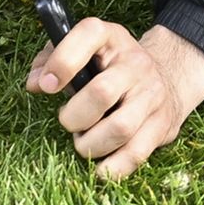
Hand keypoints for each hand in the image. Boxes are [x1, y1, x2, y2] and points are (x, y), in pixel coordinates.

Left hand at [30, 19, 203, 181]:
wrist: (169, 76)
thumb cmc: (109, 66)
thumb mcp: (82, 51)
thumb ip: (50, 60)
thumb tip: (34, 84)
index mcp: (111, 38)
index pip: (89, 35)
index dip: (63, 61)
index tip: (46, 86)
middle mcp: (135, 63)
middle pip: (102, 92)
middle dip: (74, 117)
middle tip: (68, 121)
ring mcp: (152, 95)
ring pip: (120, 127)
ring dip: (90, 144)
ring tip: (83, 142)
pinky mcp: (162, 125)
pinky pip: (136, 153)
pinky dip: (112, 168)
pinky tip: (99, 168)